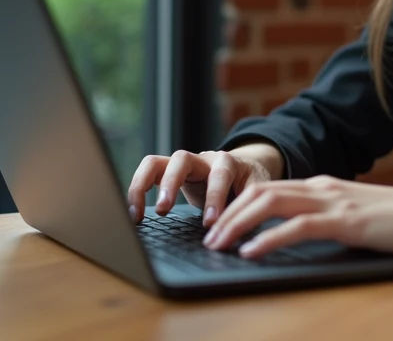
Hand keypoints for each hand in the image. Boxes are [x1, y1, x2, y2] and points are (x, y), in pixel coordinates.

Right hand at [126, 144, 280, 226]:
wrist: (242, 167)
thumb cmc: (248, 182)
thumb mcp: (257, 191)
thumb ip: (251, 206)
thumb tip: (244, 232)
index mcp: (227, 162)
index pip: (220, 175)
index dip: (215, 197)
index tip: (210, 223)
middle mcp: (201, 159)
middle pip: (181, 159)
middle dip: (171, 185)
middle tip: (163, 211)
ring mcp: (181, 164)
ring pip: (154, 162)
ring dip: (142, 186)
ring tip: (139, 214)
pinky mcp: (168, 171)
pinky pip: (146, 173)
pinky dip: (136, 190)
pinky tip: (135, 214)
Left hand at [203, 176, 392, 258]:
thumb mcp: (355, 216)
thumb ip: (328, 220)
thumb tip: (297, 236)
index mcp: (323, 187)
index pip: (269, 189)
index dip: (239, 205)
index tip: (218, 225)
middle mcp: (323, 188)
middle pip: (262, 192)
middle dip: (229, 213)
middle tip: (207, 236)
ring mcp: (334, 201)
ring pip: (271, 203)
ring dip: (239, 224)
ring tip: (218, 243)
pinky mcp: (346, 221)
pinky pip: (298, 226)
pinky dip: (268, 238)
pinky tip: (251, 251)